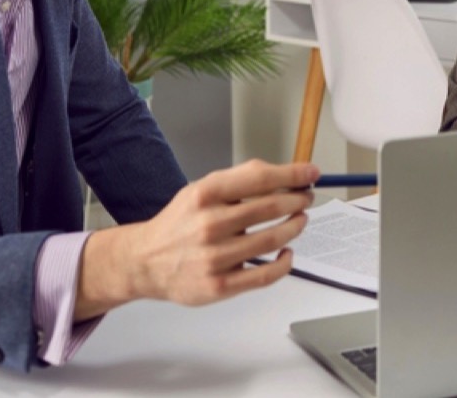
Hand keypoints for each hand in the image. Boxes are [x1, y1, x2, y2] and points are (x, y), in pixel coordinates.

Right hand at [76, 159, 318, 318]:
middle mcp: (209, 224)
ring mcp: (214, 256)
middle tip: (306, 198)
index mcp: (205, 194)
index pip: (260, 178)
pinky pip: (266, 275)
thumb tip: (284, 174)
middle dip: (298, 200)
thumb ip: (239, 180)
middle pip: (271, 207)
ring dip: (294, 227)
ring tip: (299, 220)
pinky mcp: (219, 284)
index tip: (311, 173)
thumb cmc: (180, 224)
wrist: (145, 261)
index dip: (293, 174)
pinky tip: (286, 253)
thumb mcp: (201, 191)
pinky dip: (284, 262)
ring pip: (273, 239)